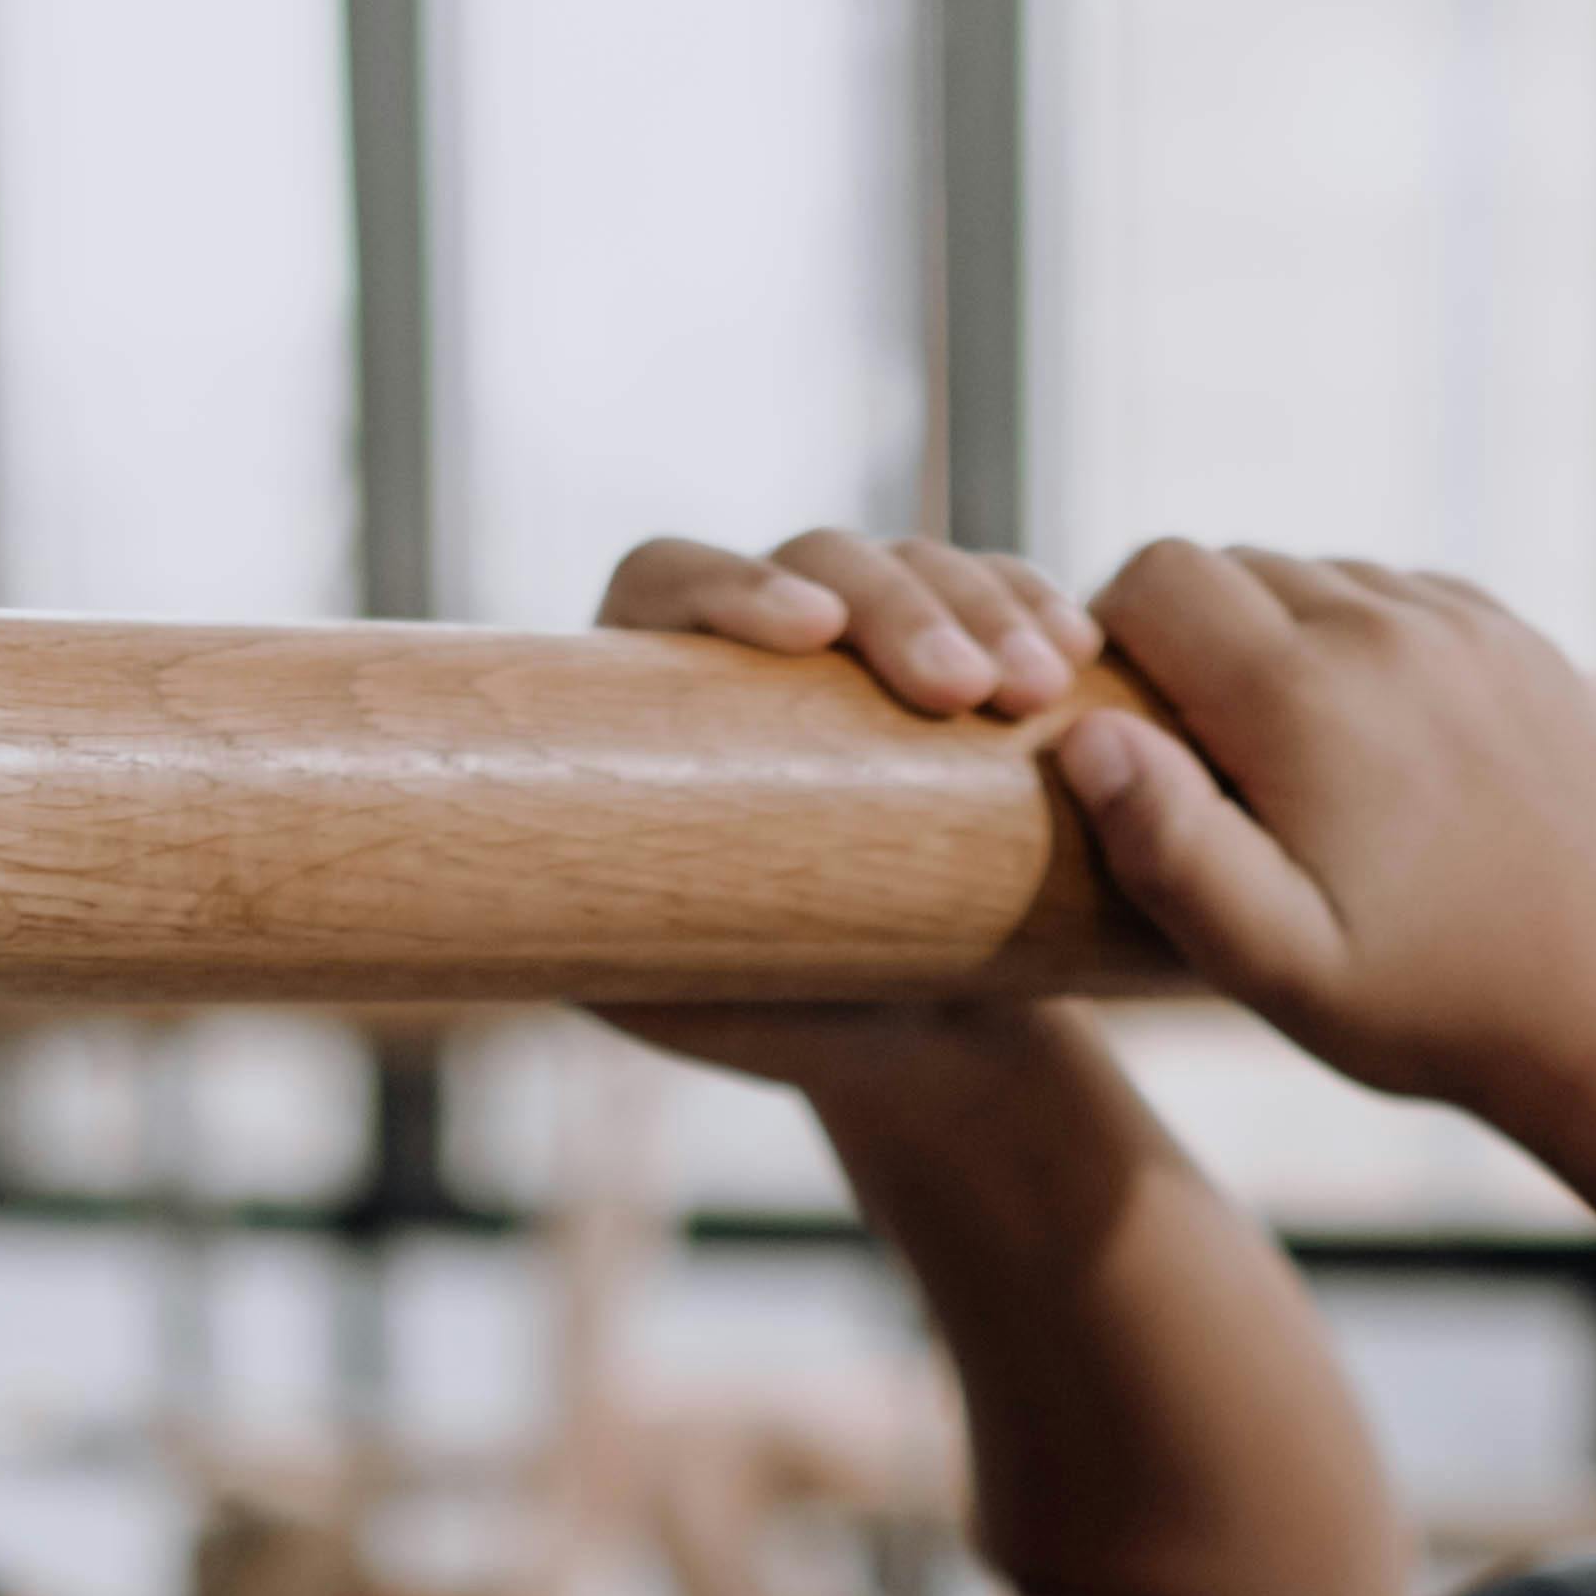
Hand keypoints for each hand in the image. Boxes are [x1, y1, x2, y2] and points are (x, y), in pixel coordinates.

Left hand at [594, 527, 1102, 1083]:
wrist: (917, 1037)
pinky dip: (1043, 612)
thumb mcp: (673, 993)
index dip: (730, 585)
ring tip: (1044, 693)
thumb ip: (595, 940)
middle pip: (819, 558)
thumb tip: (514, 909)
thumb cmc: (778, 1012)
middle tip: (964, 693)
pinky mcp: (971, 652)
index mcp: (660, 685)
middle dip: (902, 609)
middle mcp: (765, 635)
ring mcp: (875, 636)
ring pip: (923, 563)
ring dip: (989, 609)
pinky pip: (1007, 594)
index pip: (669, 581)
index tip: (805, 634)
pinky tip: (1081, 655)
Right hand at [1054, 546, 1595, 1136]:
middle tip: (1201, 756)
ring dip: (1280, 638)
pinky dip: (1364, 641)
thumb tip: (1087, 735)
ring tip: (1292, 758)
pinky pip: (1403, 595)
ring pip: (1319, 574)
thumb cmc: (1426, 1004)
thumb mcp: (1274, 960)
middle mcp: (1387, 629)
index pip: (1158, 577)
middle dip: (1191, 638)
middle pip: (1234, 564)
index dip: (1114, 634)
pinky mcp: (1519, 641)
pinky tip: (1374, 742)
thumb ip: (1170, 848)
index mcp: (1306, 697)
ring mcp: (1464, 627)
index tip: (1125, 720)